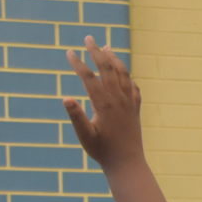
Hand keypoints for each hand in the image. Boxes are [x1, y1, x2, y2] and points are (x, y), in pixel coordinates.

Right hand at [63, 36, 143, 167]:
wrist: (128, 164)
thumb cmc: (102, 151)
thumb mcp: (85, 135)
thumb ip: (76, 116)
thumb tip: (66, 98)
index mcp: (104, 104)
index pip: (89, 77)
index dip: (78, 63)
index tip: (69, 52)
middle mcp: (119, 100)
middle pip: (108, 69)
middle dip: (97, 52)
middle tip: (88, 38)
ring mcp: (129, 103)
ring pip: (123, 74)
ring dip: (114, 59)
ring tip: (107, 47)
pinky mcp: (136, 109)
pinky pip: (133, 87)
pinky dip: (128, 76)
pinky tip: (124, 74)